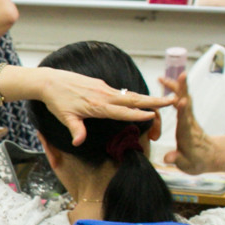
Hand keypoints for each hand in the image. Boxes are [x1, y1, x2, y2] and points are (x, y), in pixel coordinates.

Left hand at [34, 68, 170, 145]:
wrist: (50, 81)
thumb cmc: (57, 101)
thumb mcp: (65, 117)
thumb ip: (75, 130)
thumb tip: (78, 143)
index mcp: (98, 106)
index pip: (122, 111)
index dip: (138, 114)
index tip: (153, 115)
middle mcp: (105, 96)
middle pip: (134, 100)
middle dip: (154, 102)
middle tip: (173, 101)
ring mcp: (104, 89)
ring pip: (130, 95)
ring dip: (147, 98)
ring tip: (164, 100)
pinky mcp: (102, 85)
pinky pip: (121, 92)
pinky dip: (134, 96)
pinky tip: (141, 99)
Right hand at [160, 72, 217, 172]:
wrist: (211, 156)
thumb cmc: (197, 161)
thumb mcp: (188, 165)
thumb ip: (178, 160)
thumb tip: (168, 158)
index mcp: (187, 135)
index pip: (185, 121)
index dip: (183, 111)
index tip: (180, 101)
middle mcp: (189, 123)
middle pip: (186, 104)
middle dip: (183, 90)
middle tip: (180, 76)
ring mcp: (189, 118)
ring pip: (183, 99)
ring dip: (177, 87)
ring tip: (163, 78)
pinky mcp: (187, 116)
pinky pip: (181, 100)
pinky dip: (175, 91)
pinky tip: (167, 84)